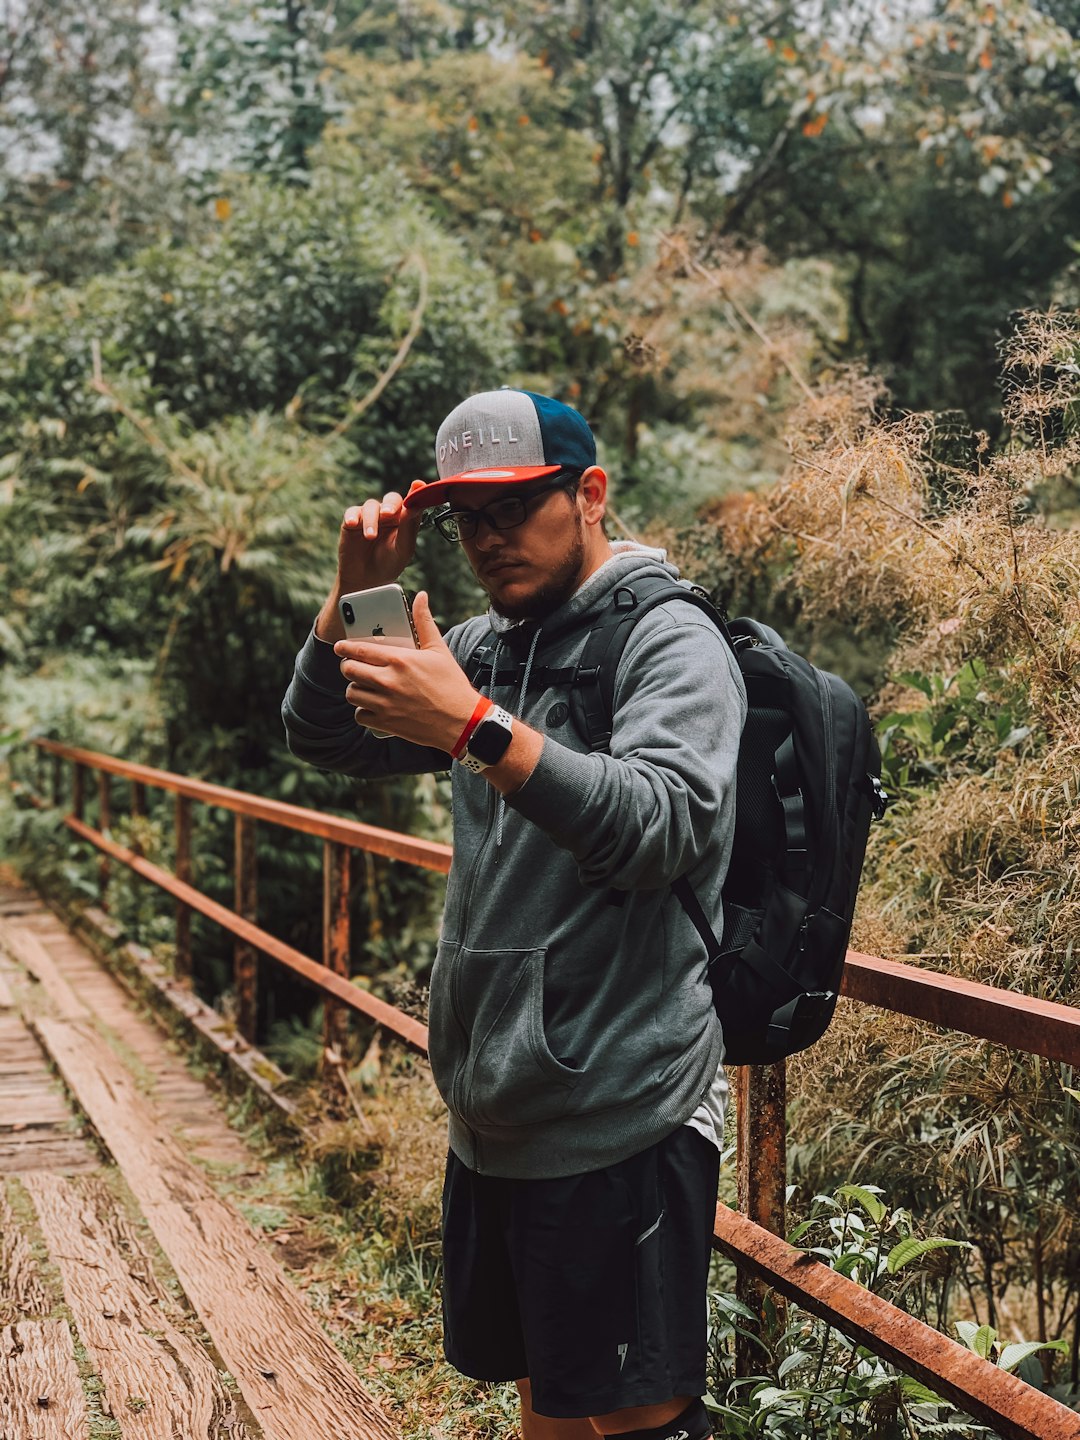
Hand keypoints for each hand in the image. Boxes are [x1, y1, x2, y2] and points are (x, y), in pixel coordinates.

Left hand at [334, 592, 479, 750]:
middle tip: (354, 667)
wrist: (462, 721)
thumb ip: (424, 622)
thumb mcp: (439, 650)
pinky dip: (364, 711)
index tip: (340, 647)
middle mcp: (388, 681)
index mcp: (399, 659)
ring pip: (351, 694)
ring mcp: (385, 703)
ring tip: (364, 686)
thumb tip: (420, 596)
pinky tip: (373, 706)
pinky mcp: (385, 723)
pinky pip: (359, 715)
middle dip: (348, 667)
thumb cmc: (451, 684)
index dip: (344, 647)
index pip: (358, 650)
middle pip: (349, 670)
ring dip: (356, 689)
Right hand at [337, 479, 426, 593]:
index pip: (411, 502)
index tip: (418, 485)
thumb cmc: (388, 565)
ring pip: (371, 506)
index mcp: (405, 520)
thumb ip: (409, 526)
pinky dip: (352, 516)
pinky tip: (353, 524)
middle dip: (390, 505)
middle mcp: (388, 515)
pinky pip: (352, 512)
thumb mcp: (403, 549)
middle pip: (391, 499)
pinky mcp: (352, 522)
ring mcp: (370, 516)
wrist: (366, 581)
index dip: (415, 492)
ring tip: (370, 536)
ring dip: (371, 520)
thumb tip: (414, 505)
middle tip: (389, 514)